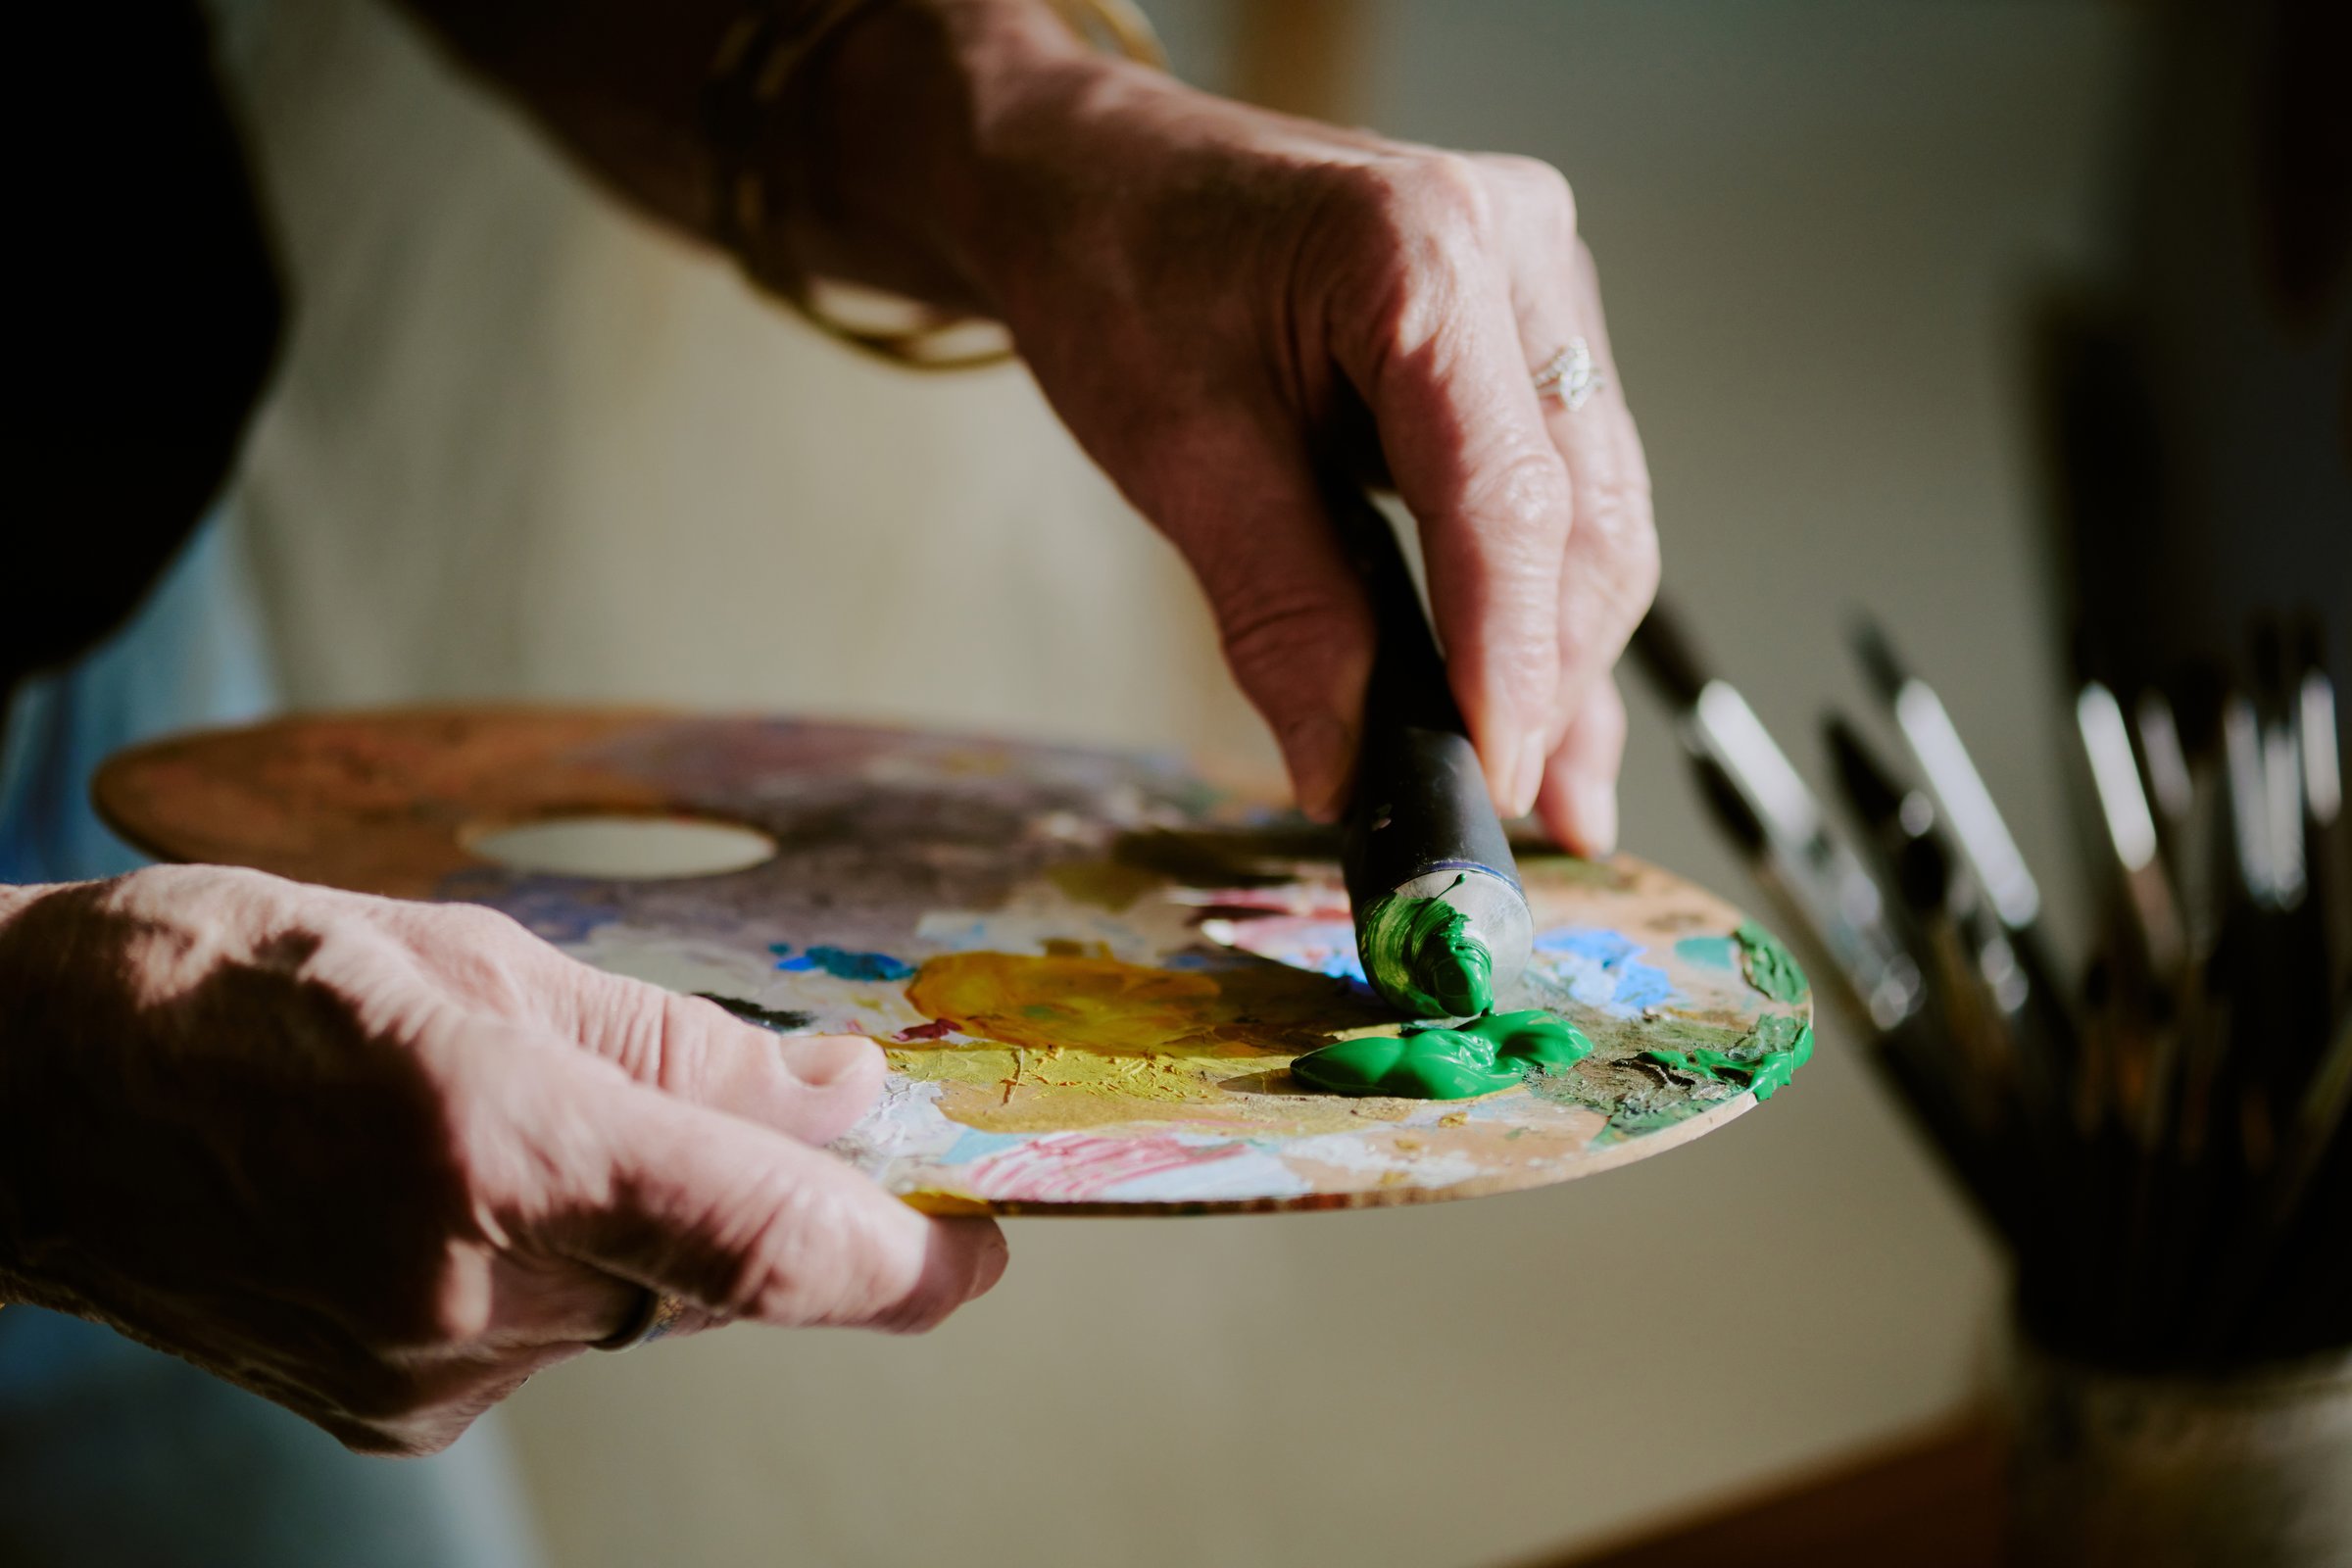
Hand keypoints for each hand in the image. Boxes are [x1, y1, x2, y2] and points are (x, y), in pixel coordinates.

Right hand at [0, 866, 1004, 1453]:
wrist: (29, 1099)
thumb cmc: (236, 982)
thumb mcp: (478, 956)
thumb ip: (682, 1047)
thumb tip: (845, 1098)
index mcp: (495, 1138)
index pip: (763, 1240)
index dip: (902, 1258)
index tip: (984, 1243)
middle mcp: (466, 1287)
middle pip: (715, 1271)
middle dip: (762, 1201)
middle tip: (770, 1117)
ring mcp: (425, 1370)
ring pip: (642, 1305)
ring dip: (649, 1225)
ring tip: (530, 1121)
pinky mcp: (397, 1412)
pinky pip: (558, 1339)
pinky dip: (567, 1267)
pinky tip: (471, 1191)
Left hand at [808, 4, 1657, 851]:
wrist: (1092, 177)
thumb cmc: (1117, 270)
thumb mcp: (1178, 449)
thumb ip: (1281, 609)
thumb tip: (1349, 768)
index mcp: (1422, 250)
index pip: (1504, 497)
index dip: (1511, 662)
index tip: (1495, 785)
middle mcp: (1516, 249)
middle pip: (1580, 513)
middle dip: (1554, 678)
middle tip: (1510, 815)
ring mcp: (1537, 285)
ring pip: (1596, 510)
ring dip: (1569, 657)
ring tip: (1544, 796)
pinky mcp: (1528, 332)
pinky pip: (1567, 487)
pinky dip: (1545, 604)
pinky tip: (1544, 713)